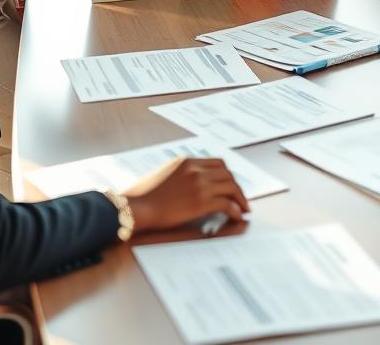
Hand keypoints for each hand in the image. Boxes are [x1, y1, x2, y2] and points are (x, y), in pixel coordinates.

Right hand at [124, 157, 249, 233]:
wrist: (136, 207)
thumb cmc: (143, 195)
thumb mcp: (164, 174)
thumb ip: (180, 174)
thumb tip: (191, 183)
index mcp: (187, 161)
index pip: (218, 163)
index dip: (228, 175)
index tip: (231, 185)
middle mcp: (196, 170)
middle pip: (228, 174)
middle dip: (236, 187)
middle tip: (240, 199)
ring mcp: (200, 185)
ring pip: (231, 187)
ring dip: (240, 199)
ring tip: (243, 209)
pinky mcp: (201, 202)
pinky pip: (227, 204)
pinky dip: (235, 210)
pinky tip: (236, 216)